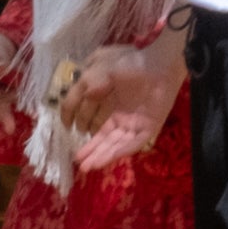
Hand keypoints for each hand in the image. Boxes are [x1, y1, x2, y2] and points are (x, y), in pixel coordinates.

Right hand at [65, 43, 186, 176]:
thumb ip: (91, 86)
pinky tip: (108, 158)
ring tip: (87, 167)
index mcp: (112, 105)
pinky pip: (134, 143)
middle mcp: (123, 117)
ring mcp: (136, 124)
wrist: (159, 62)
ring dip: (102, 155)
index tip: (68, 132)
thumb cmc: (132, 63)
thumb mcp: (104, 71)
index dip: (80, 126)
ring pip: (116, 144)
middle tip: (78, 161)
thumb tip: (83, 99)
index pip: (94, 121)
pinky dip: (121, 150)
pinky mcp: (148, 128)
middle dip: (91, 150)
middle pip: (105, 138)